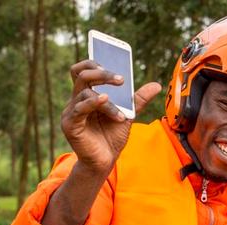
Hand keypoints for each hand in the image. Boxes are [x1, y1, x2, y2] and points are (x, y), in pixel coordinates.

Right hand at [61, 59, 162, 175]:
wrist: (105, 161)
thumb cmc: (112, 138)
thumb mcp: (128, 115)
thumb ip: (138, 100)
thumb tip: (156, 84)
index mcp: (87, 95)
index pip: (83, 70)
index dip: (94, 62)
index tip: (113, 61)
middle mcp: (76, 100)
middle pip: (82, 74)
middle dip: (102, 73)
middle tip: (121, 79)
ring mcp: (71, 111)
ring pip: (85, 93)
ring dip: (108, 101)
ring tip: (121, 115)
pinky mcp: (70, 124)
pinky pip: (80, 108)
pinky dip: (94, 103)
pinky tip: (107, 101)